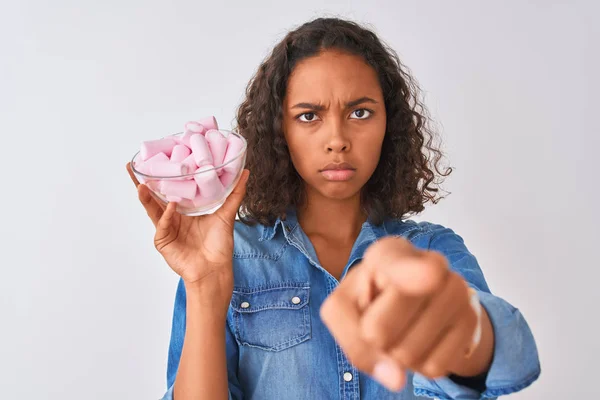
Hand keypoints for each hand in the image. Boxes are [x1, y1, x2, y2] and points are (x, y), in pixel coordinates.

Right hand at [126, 162, 248, 295]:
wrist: (215, 268)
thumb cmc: (219, 245)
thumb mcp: (227, 214)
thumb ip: (235, 193)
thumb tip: (245, 172)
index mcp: (183, 211)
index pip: (169, 190)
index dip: (161, 177)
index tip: (154, 160)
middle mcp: (172, 218)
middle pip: (154, 198)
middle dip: (143, 183)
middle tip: (134, 167)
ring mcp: (166, 230)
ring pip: (152, 210)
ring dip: (146, 197)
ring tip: (141, 184)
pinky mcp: (163, 242)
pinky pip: (163, 225)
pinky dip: (167, 216)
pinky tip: (171, 207)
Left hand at [320, 236, 485, 391]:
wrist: (414, 299)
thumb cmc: (371, 298)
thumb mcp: (345, 310)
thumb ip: (354, 340)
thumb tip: (396, 378)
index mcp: (389, 253)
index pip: (401, 264)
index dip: (413, 273)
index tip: (430, 276)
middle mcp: (428, 262)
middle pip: (379, 331)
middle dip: (372, 340)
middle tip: (380, 321)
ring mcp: (455, 289)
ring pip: (407, 354)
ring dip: (396, 355)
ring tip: (402, 328)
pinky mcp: (471, 318)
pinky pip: (434, 366)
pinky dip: (420, 365)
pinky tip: (422, 340)